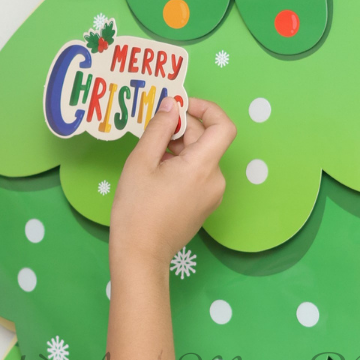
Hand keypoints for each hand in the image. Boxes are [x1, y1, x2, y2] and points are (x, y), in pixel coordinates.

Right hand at [109, 96, 235, 266]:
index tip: (180, 106)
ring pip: (201, 156)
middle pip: (207, 140)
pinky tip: (157, 171)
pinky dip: (181, 163)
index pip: (223, 126)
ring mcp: (212, 194)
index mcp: (203, 167)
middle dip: (182, 128)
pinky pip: (198, 173)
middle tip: (153, 126)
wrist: (140, 254)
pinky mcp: (204, 204)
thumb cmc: (136, 209)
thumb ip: (158, 129)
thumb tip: (171, 105)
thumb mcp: (141, 162)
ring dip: (179, 146)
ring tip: (151, 153)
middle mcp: (215, 180)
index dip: (205, 108)